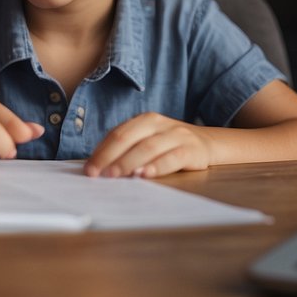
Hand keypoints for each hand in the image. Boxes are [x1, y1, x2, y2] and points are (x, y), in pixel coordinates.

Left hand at [84, 112, 211, 178]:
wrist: (208, 143)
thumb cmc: (169, 145)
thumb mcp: (149, 140)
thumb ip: (128, 149)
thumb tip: (99, 167)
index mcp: (144, 120)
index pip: (117, 134)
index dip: (101, 151)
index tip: (88, 169)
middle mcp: (159, 124)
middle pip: (128, 139)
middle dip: (109, 157)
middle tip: (97, 174)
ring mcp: (176, 135)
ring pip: (147, 148)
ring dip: (129, 162)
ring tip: (115, 175)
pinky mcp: (191, 150)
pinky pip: (172, 158)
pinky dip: (156, 167)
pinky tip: (144, 175)